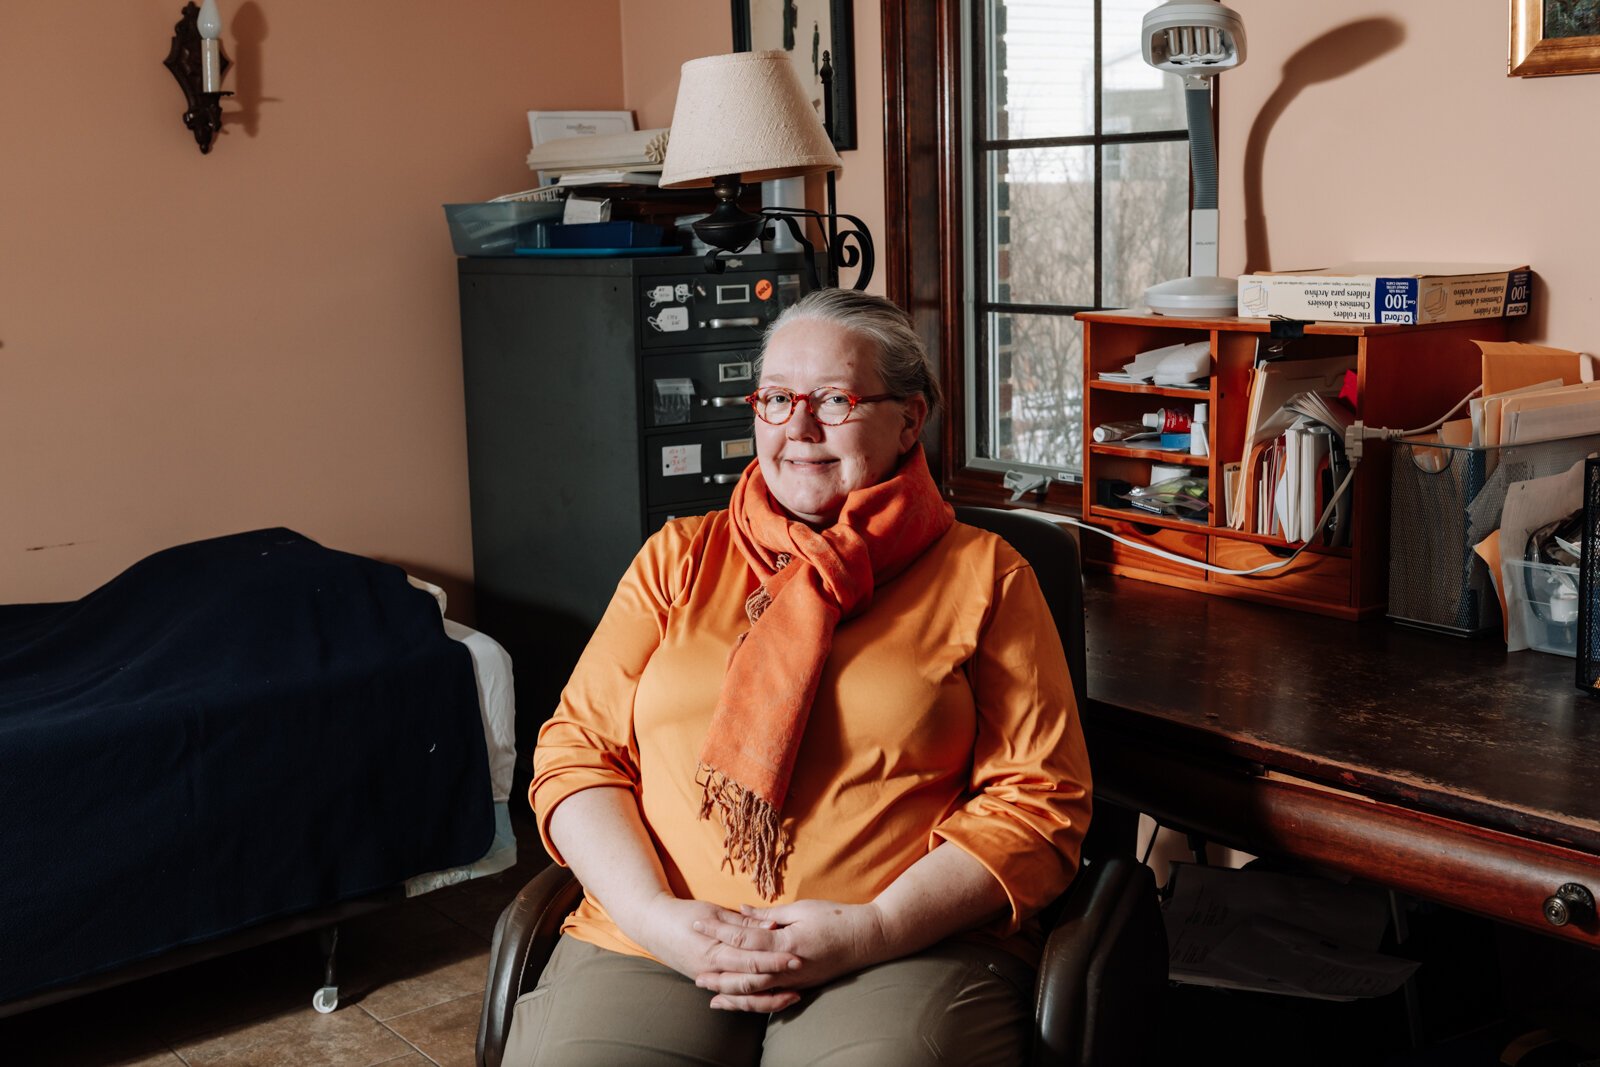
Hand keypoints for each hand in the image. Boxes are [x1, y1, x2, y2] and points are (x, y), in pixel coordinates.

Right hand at [623, 893, 802, 1011]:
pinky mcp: (709, 982)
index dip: (775, 959)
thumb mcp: (714, 912)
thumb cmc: (684, 913)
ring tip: (794, 996)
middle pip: (750, 981)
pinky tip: (772, 999)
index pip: (750, 959)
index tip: (798, 956)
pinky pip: (734, 997)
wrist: (653, 925)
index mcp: (713, 950)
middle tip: (802, 976)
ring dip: (769, 998)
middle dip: (777, 979)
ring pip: (744, 996)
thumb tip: (772, 924)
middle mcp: (711, 970)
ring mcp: (709, 980)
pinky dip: (753, 1000)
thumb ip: (743, 923)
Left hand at [692, 899, 890, 1010]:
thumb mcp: (801, 909)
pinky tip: (741, 1002)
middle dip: (719, 973)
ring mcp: (796, 980)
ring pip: (757, 992)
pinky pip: (772, 999)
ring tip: (711, 994)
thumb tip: (740, 911)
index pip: (744, 939)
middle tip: (695, 973)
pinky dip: (753, 1002)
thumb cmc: (836, 917)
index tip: (698, 925)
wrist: (869, 938)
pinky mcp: (802, 986)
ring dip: (732, 993)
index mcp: (787, 942)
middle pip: (745, 973)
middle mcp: (789, 967)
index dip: (718, 931)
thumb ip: (769, 915)